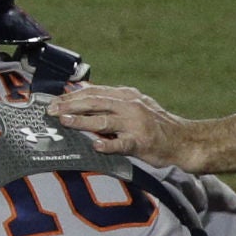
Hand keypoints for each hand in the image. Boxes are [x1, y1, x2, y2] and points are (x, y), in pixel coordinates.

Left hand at [48, 85, 195, 168]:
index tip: (52, 102)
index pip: (93, 92)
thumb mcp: (133, 103)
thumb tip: (81, 89)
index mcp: (126, 95)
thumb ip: (108, 98)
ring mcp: (135, 124)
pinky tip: (95, 146)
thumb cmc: (154, 123)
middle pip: (95, 103)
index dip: (71, 96)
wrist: (184, 140)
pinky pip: (122, 143)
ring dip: (82, 121)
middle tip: (51, 111)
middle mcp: (130, 106)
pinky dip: (108, 144)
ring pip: (104, 121)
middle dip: (70, 106)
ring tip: (65, 122)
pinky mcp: (141, 142)